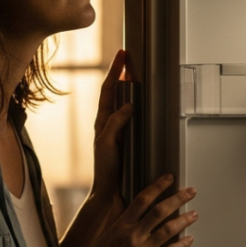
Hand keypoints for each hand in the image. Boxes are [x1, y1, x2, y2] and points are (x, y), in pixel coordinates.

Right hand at [75, 173, 197, 246]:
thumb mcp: (104, 236)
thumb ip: (116, 220)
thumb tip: (122, 203)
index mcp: (121, 226)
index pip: (143, 199)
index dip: (158, 186)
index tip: (169, 178)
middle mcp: (133, 235)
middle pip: (160, 210)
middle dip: (178, 198)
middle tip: (191, 192)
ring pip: (169, 229)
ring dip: (185, 219)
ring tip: (194, 214)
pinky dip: (183, 244)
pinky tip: (190, 239)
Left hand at [92, 49, 132, 199]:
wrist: (109, 191)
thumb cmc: (105, 170)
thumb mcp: (106, 144)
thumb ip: (115, 123)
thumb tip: (127, 105)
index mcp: (102, 121)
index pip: (108, 89)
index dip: (115, 70)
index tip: (123, 55)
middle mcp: (108, 122)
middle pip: (114, 91)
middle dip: (121, 73)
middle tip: (129, 59)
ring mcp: (116, 129)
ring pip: (122, 101)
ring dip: (128, 86)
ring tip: (135, 73)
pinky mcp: (126, 137)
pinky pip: (130, 115)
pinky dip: (135, 103)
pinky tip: (143, 102)